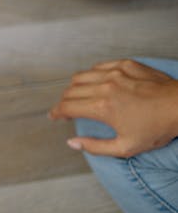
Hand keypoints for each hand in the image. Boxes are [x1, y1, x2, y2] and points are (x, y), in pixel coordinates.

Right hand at [49, 59, 177, 156]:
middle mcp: (105, 87)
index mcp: (102, 108)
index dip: (56, 112)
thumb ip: (95, 147)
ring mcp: (115, 73)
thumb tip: (72, 143)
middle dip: (64, 101)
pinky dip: (91, 75)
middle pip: (70, 91)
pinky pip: (98, 66)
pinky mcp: (125, 65)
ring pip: (81, 76)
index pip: (67, 107)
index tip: (54, 116)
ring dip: (74, 87)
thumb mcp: (126, 147)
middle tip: (67, 109)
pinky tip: (96, 83)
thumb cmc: (158, 128)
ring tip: (78, 96)